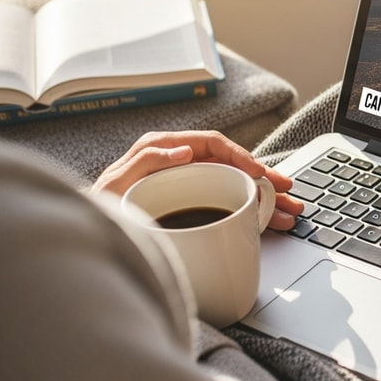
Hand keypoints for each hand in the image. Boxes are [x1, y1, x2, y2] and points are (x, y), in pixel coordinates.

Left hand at [92, 130, 303, 230]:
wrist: (89, 235)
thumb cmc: (98, 208)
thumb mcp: (115, 183)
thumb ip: (145, 162)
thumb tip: (184, 150)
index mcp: (165, 149)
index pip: (214, 145)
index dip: (241, 156)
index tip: (260, 173)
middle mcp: (182, 163)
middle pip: (232, 165)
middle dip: (265, 179)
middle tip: (289, 190)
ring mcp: (190, 184)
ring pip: (236, 185)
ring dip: (266, 198)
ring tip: (291, 211)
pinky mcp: (194, 204)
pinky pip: (229, 203)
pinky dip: (252, 212)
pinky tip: (271, 222)